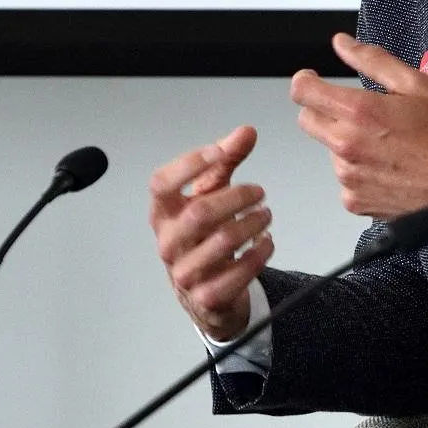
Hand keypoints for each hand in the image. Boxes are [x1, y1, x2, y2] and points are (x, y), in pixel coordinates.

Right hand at [149, 126, 271, 339]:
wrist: (202, 292)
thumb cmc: (202, 235)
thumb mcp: (210, 194)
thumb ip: (225, 161)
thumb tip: (246, 131)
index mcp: (162, 213)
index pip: (161, 184)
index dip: (189, 165)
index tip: (218, 151)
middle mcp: (168, 242)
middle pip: (200, 213)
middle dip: (236, 198)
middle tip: (259, 192)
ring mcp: (185, 272)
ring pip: (223, 242)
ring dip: (253, 223)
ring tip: (266, 214)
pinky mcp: (207, 296)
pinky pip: (238, 273)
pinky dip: (259, 254)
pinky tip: (266, 241)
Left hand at [290, 34, 427, 219]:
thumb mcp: (414, 84)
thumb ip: (372, 60)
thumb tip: (342, 44)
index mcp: (359, 112)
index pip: (302, 91)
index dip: (305, 81)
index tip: (314, 80)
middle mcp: (346, 145)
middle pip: (307, 120)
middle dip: (323, 110)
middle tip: (356, 112)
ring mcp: (348, 176)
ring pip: (328, 150)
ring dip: (345, 142)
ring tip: (383, 144)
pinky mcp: (354, 200)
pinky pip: (344, 178)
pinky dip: (358, 170)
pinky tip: (386, 166)